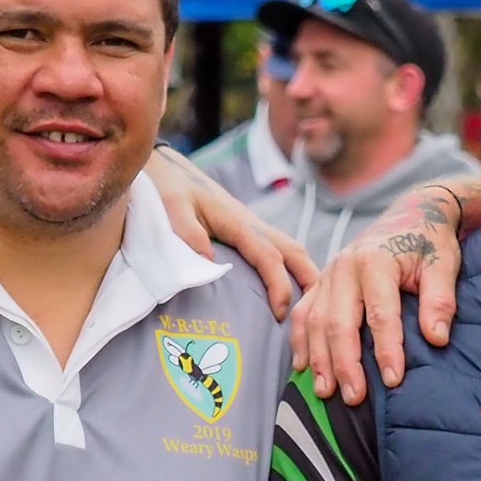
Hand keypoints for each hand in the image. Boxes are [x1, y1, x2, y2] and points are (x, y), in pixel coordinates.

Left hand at [143, 144, 313, 319]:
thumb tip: (210, 263)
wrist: (164, 166)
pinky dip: (289, 268)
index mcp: (237, 221)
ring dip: (304, 273)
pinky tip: (289, 288)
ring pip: (289, 248)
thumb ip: (188, 233)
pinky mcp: (243, 229)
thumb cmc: (166, 188)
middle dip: (311, 280)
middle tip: (317, 314)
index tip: (281, 314)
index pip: (269, 256)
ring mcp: (249, 225)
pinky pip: (276, 249)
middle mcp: (250, 222)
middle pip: (293, 250)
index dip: (279, 285)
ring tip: (309, 307)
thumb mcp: (172, 208)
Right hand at [293, 183, 467, 403]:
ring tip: (326, 392)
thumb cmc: (430, 242)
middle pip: (338, 321)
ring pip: (314, 321)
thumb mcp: (444, 264)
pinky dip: (300, 341)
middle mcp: (344, 266)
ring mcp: (328, 274)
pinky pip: (302, 313)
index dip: (386, 349)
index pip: (379, 313)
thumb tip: (436, 338)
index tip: (393, 380)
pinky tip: (304, 368)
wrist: (411, 215)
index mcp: (375, 260)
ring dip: (319, 359)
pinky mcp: (321, 282)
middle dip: (344, 363)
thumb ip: (440, 300)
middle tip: (354, 398)